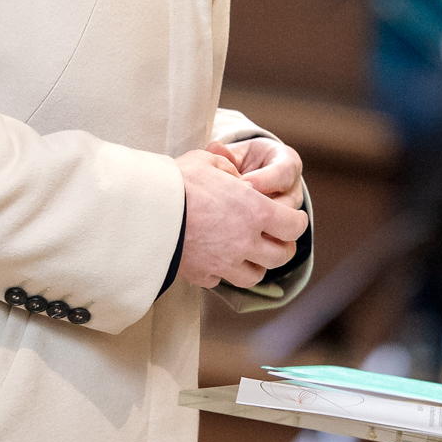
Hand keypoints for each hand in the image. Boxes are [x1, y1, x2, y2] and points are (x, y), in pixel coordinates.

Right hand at [175, 149, 306, 290]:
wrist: (145, 210)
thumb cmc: (178, 181)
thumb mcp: (208, 161)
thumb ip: (229, 169)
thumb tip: (236, 176)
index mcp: (255, 211)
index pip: (293, 226)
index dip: (297, 221)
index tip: (294, 219)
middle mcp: (245, 241)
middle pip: (280, 255)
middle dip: (283, 246)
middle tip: (278, 239)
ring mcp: (224, 262)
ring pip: (255, 275)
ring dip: (257, 264)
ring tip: (249, 254)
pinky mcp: (203, 275)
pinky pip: (221, 280)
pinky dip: (223, 271)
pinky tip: (216, 259)